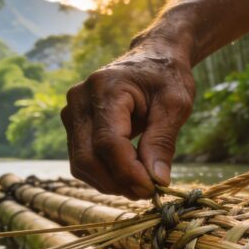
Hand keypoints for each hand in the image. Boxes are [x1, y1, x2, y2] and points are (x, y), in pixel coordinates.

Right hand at [62, 44, 194, 198]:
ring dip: (111, 183)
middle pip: (88, 158)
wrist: (152, 57)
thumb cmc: (166, 77)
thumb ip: (163, 141)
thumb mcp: (176, 104)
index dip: (128, 172)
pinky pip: (82, 161)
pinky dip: (104, 175)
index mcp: (106, 88)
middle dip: (118, 183)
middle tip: (149, 192)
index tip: (153, 189)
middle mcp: (80, 100)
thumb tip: (158, 181)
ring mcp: (72, 113)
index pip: (108, 142)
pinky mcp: (74, 126)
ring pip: (81, 165)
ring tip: (141, 183)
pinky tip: (128, 174)